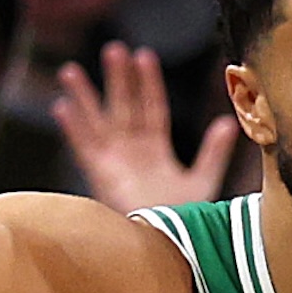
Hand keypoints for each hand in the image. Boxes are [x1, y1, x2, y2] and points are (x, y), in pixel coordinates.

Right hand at [54, 42, 239, 213]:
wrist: (169, 243)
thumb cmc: (185, 217)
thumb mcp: (204, 180)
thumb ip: (214, 152)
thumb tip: (230, 121)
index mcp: (156, 149)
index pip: (152, 108)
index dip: (148, 83)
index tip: (145, 56)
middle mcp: (132, 151)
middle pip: (124, 107)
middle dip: (118, 80)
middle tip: (113, 49)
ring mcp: (114, 162)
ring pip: (98, 122)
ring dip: (85, 97)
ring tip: (70, 71)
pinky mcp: (100, 177)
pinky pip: (84, 148)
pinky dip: (74, 129)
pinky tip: (61, 107)